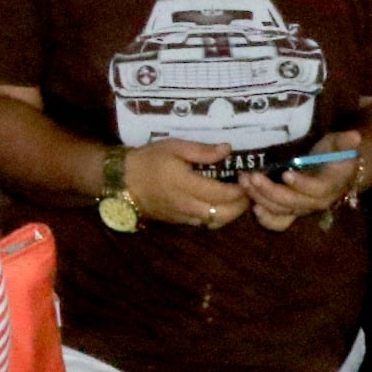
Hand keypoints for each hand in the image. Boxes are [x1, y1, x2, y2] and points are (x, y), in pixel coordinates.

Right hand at [123, 140, 252, 230]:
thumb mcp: (174, 147)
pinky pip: (205, 224)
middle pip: (224, 213)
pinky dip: (218, 218)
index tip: (246, 178)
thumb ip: (202, 150)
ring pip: (216, 223)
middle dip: (241, 205)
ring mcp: (183, 216)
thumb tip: (228, 149)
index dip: (239, 189)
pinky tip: (220, 206)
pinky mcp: (179, 222)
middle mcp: (187, 204)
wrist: (123, 180)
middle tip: (248, 191)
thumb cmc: (149, 160)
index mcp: (186, 184)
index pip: (222, 193)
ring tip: (238, 200)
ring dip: (232, 214)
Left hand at [239, 130, 362, 230]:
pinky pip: (280, 221)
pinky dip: (267, 219)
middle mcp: (317, 201)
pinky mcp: (292, 211)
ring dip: (261, 199)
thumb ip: (345, 142)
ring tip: (244, 182)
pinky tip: (252, 208)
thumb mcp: (339, 144)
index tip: (285, 173)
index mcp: (330, 185)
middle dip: (271, 191)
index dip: (302, 184)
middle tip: (252, 176)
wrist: (335, 172)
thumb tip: (356, 136)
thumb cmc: (334, 155)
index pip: (317, 189)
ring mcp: (303, 208)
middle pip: (294, 202)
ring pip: (282, 210)